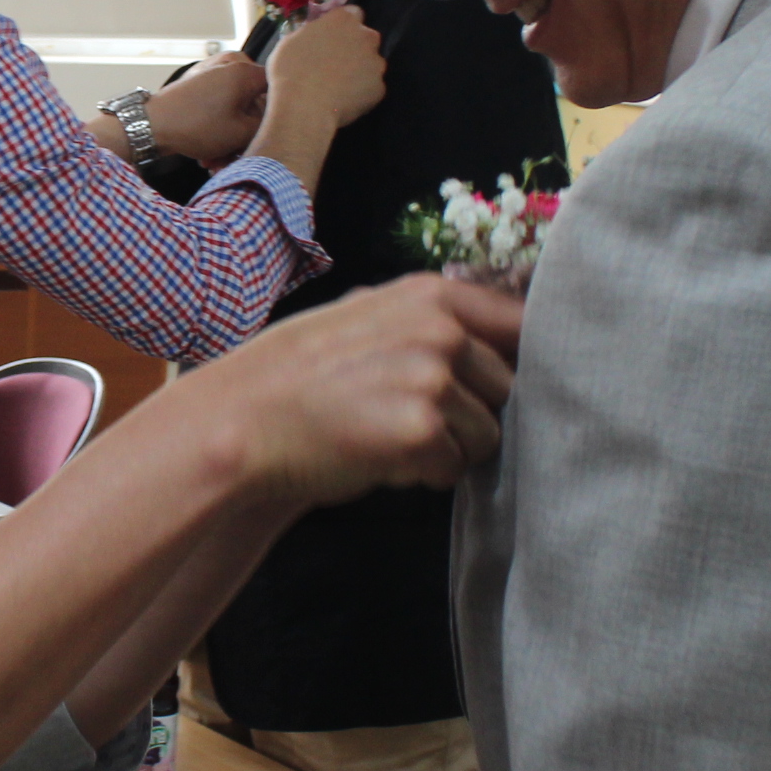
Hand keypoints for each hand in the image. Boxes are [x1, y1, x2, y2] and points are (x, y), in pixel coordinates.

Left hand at [146, 54, 268, 168]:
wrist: (151, 126)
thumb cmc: (196, 126)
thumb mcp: (241, 133)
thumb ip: (267, 126)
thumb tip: (274, 125)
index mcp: (244, 70)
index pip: (276, 90)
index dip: (275, 115)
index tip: (269, 136)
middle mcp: (230, 64)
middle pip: (252, 102)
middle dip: (245, 134)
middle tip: (236, 158)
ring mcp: (212, 71)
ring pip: (234, 108)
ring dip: (229, 137)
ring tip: (217, 161)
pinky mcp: (198, 82)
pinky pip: (218, 105)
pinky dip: (216, 127)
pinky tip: (207, 154)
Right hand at [207, 273, 523, 503]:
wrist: (244, 420)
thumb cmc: (302, 375)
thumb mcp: (368, 317)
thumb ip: (432, 320)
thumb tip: (503, 335)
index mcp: (431, 296)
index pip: (522, 322)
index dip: (526, 358)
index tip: (505, 382)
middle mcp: (440, 330)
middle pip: (509, 388)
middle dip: (473, 412)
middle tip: (413, 418)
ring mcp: (432, 379)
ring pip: (487, 435)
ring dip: (448, 448)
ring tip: (388, 437)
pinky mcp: (421, 431)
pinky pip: (454, 468)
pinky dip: (423, 474)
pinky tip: (378, 456)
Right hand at [261, 5, 383, 134]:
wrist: (304, 108)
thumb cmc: (290, 70)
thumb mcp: (291, 41)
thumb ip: (312, 33)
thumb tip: (316, 36)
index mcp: (344, 20)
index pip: (352, 13)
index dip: (342, 26)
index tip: (332, 37)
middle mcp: (366, 36)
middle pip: (366, 37)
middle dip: (355, 46)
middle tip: (334, 62)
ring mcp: (376, 63)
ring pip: (371, 63)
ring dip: (360, 69)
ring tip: (339, 85)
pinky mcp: (379, 88)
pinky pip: (371, 87)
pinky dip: (361, 92)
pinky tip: (344, 100)